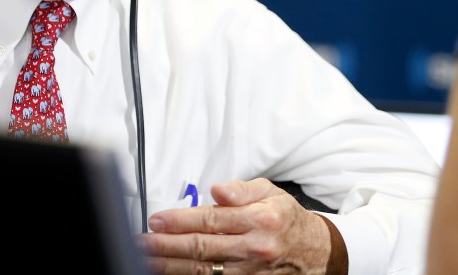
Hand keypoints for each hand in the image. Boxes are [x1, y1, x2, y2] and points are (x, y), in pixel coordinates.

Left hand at [140, 178, 334, 274]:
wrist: (315, 251)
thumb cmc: (286, 219)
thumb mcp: (271, 193)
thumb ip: (242, 190)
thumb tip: (217, 190)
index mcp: (260, 219)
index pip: (211, 220)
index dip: (180, 221)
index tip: (157, 220)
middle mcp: (255, 248)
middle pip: (202, 248)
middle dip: (167, 245)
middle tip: (142, 241)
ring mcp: (251, 272)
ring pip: (203, 271)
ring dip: (171, 266)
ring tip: (148, 259)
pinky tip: (172, 272)